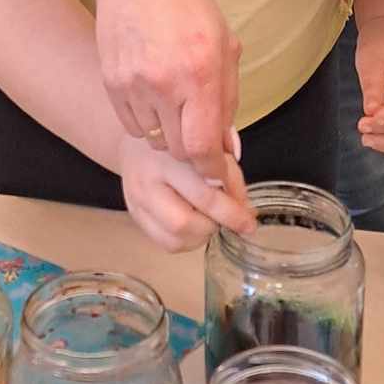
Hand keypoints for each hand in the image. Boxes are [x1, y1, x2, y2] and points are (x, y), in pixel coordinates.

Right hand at [82, 0, 241, 178]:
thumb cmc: (185, 5)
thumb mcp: (224, 44)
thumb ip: (229, 98)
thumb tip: (228, 147)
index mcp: (201, 73)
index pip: (203, 147)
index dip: (212, 170)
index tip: (217, 175)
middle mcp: (165, 83)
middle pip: (179, 150)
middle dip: (193, 147)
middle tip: (197, 125)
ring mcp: (133, 85)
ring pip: (155, 139)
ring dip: (168, 131)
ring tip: (173, 98)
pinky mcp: (112, 83)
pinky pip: (131, 125)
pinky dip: (145, 120)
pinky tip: (152, 92)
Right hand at [119, 134, 254, 253]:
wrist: (136, 140)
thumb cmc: (178, 140)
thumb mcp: (206, 144)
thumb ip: (227, 172)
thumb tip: (245, 208)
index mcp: (168, 157)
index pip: (205, 194)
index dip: (232, 212)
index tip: (249, 221)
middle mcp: (147, 181)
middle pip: (186, 222)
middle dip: (215, 225)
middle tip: (228, 216)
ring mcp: (137, 201)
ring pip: (175, 238)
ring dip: (202, 234)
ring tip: (209, 216)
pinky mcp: (134, 215)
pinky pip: (166, 243)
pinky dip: (188, 240)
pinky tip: (194, 223)